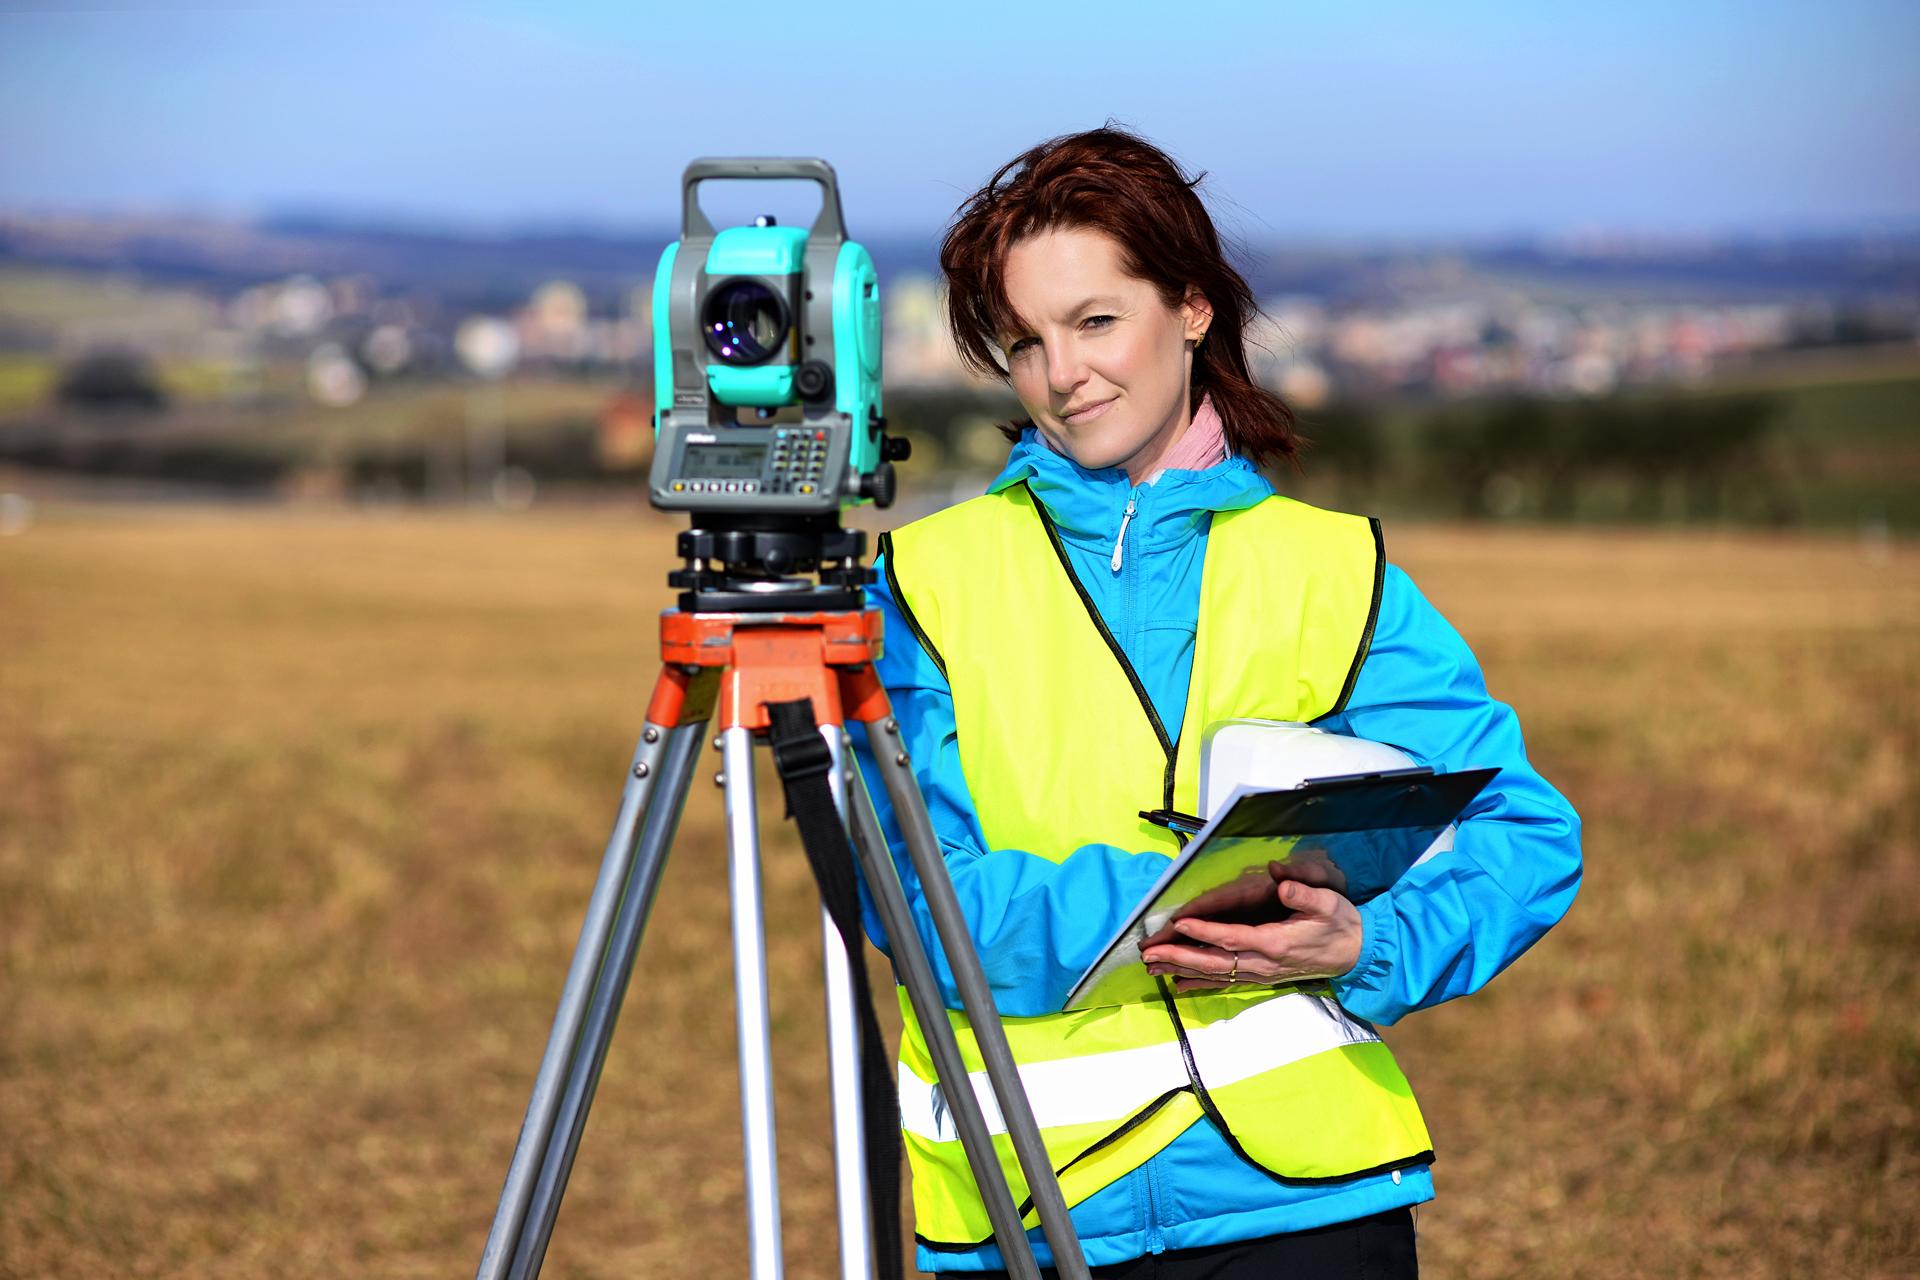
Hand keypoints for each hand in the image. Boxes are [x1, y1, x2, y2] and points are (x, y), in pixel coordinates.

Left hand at [1140, 878, 1362, 992]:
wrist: (1356, 954)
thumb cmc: (1340, 925)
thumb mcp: (1329, 904)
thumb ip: (1303, 894)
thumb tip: (1279, 879)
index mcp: (1276, 942)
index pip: (1232, 937)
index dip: (1204, 930)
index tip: (1178, 924)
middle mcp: (1263, 962)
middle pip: (1214, 961)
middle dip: (1179, 957)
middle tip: (1148, 954)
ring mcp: (1261, 973)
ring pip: (1215, 974)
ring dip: (1182, 970)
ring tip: (1152, 967)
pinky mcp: (1261, 977)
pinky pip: (1225, 981)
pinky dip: (1200, 982)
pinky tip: (1178, 982)